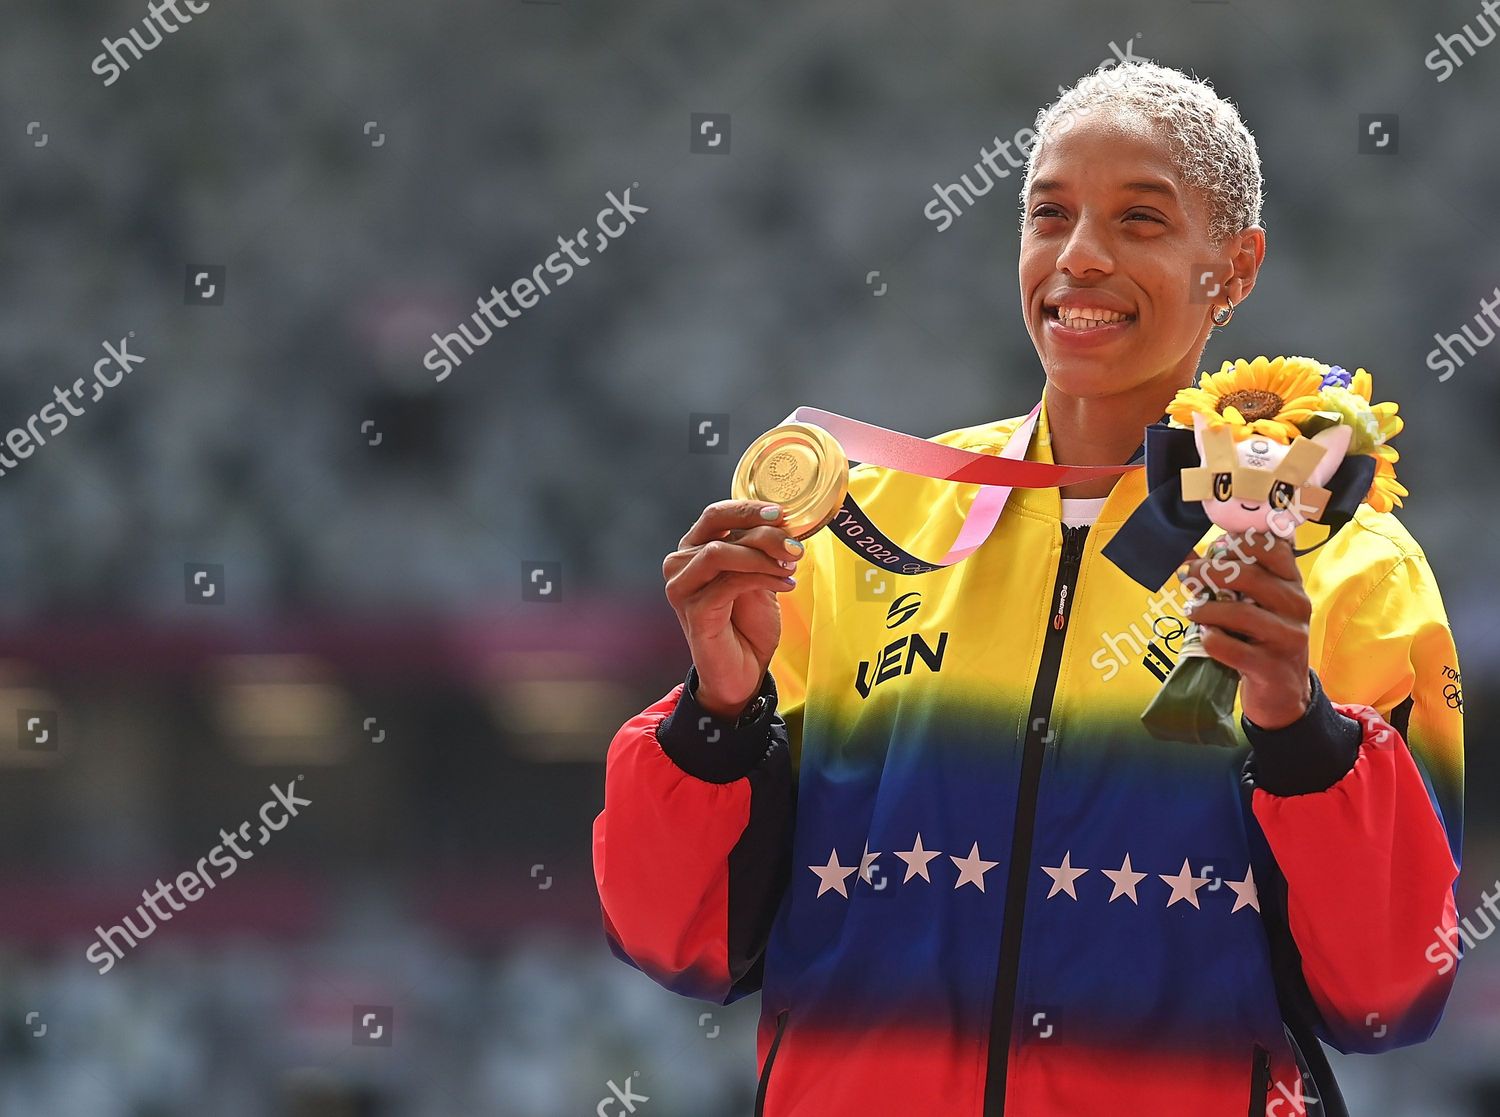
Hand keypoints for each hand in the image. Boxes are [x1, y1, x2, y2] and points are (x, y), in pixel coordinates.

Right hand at [663, 500, 802, 719]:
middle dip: (762, 531)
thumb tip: (783, 521)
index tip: (782, 513)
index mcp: (693, 550)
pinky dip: (763, 578)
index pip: (716, 514)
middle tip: (794, 545)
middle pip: (718, 528)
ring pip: (720, 552)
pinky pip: (730, 582)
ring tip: (790, 568)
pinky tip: (786, 584)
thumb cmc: (747, 624)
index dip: (748, 508)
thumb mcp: (758, 576)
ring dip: (763, 557)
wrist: (743, 672)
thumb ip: (760, 549)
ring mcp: (682, 588)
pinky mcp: (694, 611)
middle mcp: (680, 565)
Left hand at [1179, 529, 1311, 730]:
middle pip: (1250, 576)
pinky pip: (1230, 646)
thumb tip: (1186, 556)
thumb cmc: (1261, 639)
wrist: (1283, 693)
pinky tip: (1205, 636)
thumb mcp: (1254, 605)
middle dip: (1210, 572)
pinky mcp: (1270, 667)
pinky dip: (1210, 638)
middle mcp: (1296, 606)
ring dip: (1206, 608)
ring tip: (1191, 610)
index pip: (1273, 548)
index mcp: (1292, 584)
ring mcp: (1287, 638)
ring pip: (1240, 613)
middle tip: (1188, 575)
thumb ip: (1227, 579)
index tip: (1215, 550)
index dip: (1239, 543)